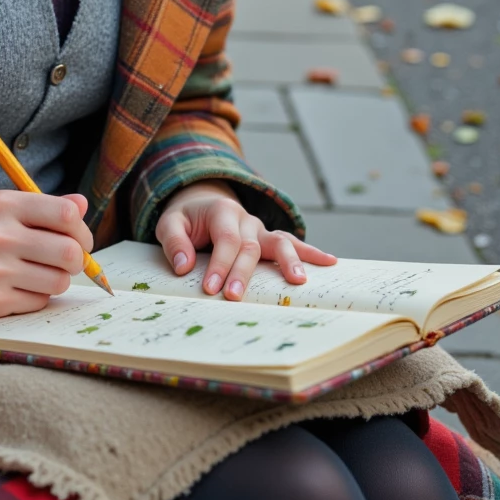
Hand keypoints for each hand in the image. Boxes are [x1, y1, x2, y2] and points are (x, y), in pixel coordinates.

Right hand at [0, 191, 93, 316]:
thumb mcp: (2, 208)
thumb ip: (44, 206)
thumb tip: (82, 205)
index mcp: (3, 204)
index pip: (66, 215)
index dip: (82, 230)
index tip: (80, 238)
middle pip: (69, 252)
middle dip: (77, 260)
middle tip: (68, 261)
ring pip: (59, 281)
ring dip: (57, 280)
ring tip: (40, 273)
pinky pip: (39, 302)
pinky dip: (36, 296)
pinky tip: (19, 287)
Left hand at [155, 179, 336, 300]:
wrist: (203, 202)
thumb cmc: (187, 219)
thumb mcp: (169, 223)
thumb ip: (174, 241)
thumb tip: (184, 266)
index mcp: (222, 211)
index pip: (225, 238)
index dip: (219, 263)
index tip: (211, 288)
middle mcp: (246, 219)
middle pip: (250, 246)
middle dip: (243, 273)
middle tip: (233, 297)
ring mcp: (261, 229)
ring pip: (279, 241)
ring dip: (289, 261)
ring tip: (298, 281)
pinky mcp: (269, 239)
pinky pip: (292, 243)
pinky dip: (311, 252)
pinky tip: (330, 262)